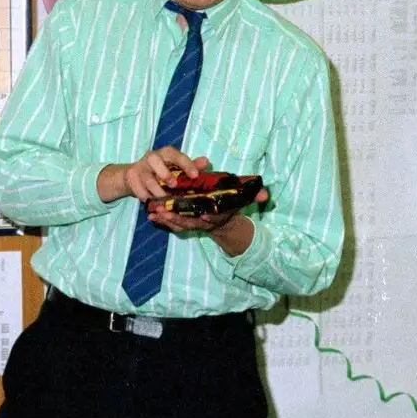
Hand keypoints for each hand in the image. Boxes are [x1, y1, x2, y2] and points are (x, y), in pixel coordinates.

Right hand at [122, 148, 207, 202]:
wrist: (137, 175)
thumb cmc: (163, 171)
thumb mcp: (178, 168)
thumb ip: (192, 166)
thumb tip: (206, 162)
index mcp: (166, 153)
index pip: (177, 156)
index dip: (187, 165)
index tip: (195, 176)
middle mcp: (152, 156)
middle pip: (155, 160)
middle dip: (165, 173)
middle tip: (174, 185)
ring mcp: (140, 166)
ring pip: (147, 177)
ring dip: (156, 190)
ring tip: (164, 199)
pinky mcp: (131, 176)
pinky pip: (136, 187)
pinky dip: (143, 194)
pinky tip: (150, 201)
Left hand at [146, 186, 268, 255]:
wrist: (222, 222)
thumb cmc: (229, 207)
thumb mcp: (241, 201)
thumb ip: (253, 197)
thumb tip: (266, 194)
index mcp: (216, 215)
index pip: (212, 217)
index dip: (206, 218)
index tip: (202, 215)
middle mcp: (202, 221)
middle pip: (190, 222)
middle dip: (177, 218)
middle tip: (165, 212)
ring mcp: (191, 223)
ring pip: (177, 223)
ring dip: (165, 219)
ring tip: (153, 213)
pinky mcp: (182, 222)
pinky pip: (170, 223)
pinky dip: (161, 220)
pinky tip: (150, 215)